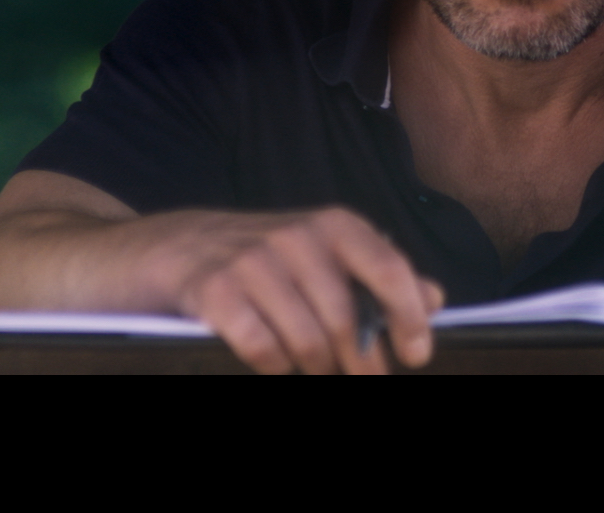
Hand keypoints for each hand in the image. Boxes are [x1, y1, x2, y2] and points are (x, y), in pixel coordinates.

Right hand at [168, 206, 444, 373]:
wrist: (169, 248)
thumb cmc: (261, 258)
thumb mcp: (324, 255)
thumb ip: (380, 274)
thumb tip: (434, 298)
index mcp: (334, 226)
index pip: (389, 269)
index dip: (409, 316)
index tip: (416, 355)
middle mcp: (296, 236)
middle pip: (346, 320)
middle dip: (359, 362)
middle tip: (360, 378)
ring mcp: (252, 262)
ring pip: (307, 340)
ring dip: (315, 367)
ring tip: (313, 368)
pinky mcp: (214, 291)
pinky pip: (262, 348)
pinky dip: (274, 366)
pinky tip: (273, 363)